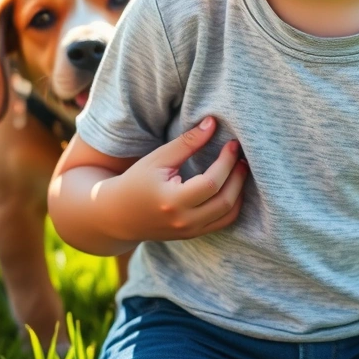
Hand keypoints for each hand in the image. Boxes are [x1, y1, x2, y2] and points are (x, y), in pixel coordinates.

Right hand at [101, 117, 247, 242]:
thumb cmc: (136, 182)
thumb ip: (187, 142)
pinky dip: (232, 205)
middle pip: (225, 201)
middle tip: (242, 156)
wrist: (117, 215)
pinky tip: (233, 186)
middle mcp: (183, 221)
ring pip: (228, 215)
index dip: (226, 162)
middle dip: (238, 176)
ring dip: (239, 191)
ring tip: (240, 169)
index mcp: (172, 201)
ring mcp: (189, 232)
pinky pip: (222, 222)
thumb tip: (213, 123)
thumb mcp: (158, 159)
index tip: (232, 144)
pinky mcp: (192, 235)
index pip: (211, 183)